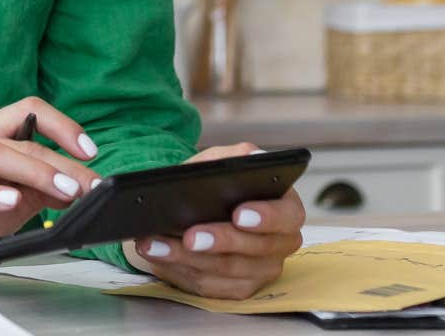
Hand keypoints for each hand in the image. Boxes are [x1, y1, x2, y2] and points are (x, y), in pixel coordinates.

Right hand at [0, 96, 102, 285]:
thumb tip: (80, 184)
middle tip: (89, 184)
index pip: (27, 110)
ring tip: (65, 191)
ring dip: (36, 172)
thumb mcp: (10, 200)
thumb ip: (40, 189)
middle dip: (61, 161)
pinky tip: (13, 201)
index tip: (90, 152)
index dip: (63, 126)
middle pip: (19, 137)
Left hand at [123, 142, 304, 299]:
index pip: (287, 215)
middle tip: (190, 235)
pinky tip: (157, 253)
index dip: (267, 217)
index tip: (239, 214)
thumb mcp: (218, 163)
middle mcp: (280, 242)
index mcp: (285, 208)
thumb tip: (251, 156)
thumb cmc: (212, 186)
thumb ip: (235, 157)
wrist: (188, 210)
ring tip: (158, 243)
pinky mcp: (237, 288)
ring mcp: (261, 269)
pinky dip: (178, 269)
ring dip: (188, 257)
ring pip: (227, 269)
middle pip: (256, 248)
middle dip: (220, 241)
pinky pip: (210, 285)